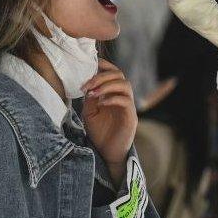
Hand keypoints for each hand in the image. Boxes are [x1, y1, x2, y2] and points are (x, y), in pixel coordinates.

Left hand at [81, 59, 137, 179]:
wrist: (107, 153)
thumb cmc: (100, 132)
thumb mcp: (90, 112)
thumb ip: (91, 97)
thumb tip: (88, 84)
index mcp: (114, 94)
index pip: (114, 73)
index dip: (105, 65)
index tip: (91, 64)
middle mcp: (123, 97)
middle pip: (120, 75)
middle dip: (101, 76)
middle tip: (87, 85)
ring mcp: (129, 107)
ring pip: (125, 85)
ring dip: (107, 86)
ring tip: (93, 93)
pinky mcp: (131, 117)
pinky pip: (126, 101)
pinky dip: (112, 98)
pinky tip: (101, 103)